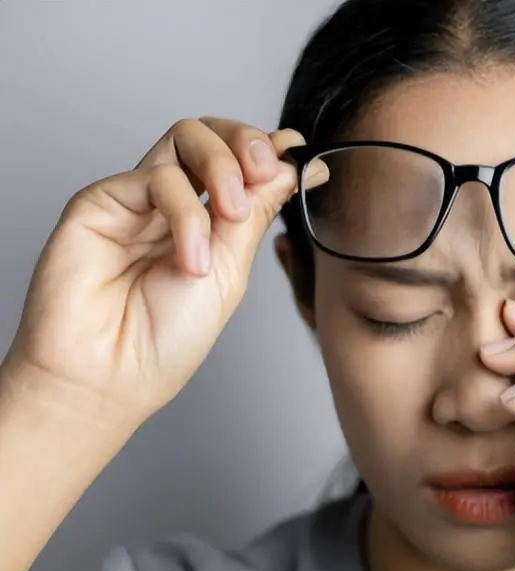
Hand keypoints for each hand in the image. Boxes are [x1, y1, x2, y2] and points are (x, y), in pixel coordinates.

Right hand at [2, 118, 326, 419]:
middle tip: (265, 171)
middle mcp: (171, 201)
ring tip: (232, 216)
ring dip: (223, 167)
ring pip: (185, 136)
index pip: (238, 160)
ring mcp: (136, 199)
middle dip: (247, 141)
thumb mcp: (230, 271)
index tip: (299, 151)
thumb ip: (257, 213)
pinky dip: (187, 214)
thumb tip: (297, 166)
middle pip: (211, 132)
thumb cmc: (165, 339)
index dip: (269, 148)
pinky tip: (191, 257)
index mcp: (206, 220)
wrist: (111, 378)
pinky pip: (157, 177)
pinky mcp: (100, 202)